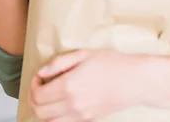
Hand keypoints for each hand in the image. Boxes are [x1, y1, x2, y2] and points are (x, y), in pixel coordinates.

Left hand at [29, 49, 145, 120]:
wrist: (136, 81)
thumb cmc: (113, 64)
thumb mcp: (84, 54)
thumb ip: (59, 62)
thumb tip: (42, 72)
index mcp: (69, 86)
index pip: (38, 95)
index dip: (33, 85)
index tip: (39, 77)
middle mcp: (73, 104)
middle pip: (39, 111)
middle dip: (34, 99)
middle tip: (40, 87)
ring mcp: (81, 115)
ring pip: (49, 121)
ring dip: (44, 110)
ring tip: (50, 96)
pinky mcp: (89, 120)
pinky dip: (56, 117)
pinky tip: (62, 103)